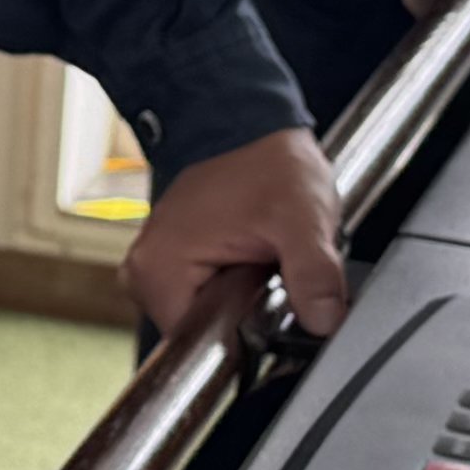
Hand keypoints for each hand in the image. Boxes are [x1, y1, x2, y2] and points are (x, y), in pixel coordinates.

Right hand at [127, 122, 346, 339]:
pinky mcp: (171, 264)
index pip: (198, 347)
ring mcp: (154, 268)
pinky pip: (203, 298)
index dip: (246, 339)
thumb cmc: (266, 160)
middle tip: (272, 273)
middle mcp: (144, 272)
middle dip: (246, 317)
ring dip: (241, 303)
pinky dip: (232, 289)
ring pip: (205, 318)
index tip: (274, 307)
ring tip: (263, 263)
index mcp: (159, 269)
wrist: (251, 122)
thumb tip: (324, 321)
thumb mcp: (302, 217)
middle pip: (201, 336)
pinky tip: (251, 262)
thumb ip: (314, 274)